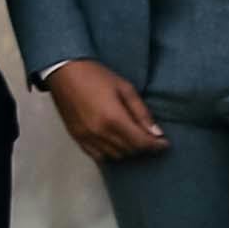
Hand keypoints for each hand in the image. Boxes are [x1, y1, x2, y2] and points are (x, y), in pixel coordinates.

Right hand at [42, 57, 169, 161]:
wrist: (63, 71)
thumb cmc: (93, 75)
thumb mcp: (124, 88)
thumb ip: (141, 112)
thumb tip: (156, 132)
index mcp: (113, 119)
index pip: (141, 142)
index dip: (157, 145)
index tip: (165, 143)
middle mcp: (100, 132)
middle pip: (130, 151)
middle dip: (143, 146)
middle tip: (150, 138)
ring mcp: (87, 137)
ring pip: (116, 156)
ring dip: (128, 150)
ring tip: (132, 139)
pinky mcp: (77, 138)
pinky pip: (98, 156)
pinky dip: (110, 153)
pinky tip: (115, 143)